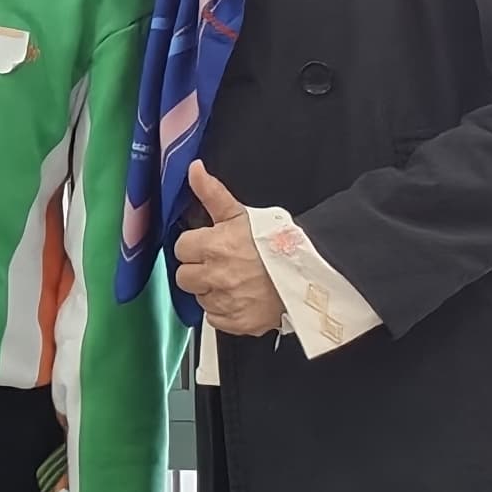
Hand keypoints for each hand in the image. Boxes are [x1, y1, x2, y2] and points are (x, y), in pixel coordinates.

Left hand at [172, 159, 287, 337]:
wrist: (309, 272)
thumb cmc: (275, 242)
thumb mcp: (240, 213)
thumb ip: (211, 193)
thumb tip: (194, 169)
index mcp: (214, 246)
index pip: (181, 248)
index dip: (194, 246)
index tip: (207, 246)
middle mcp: (216, 276)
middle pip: (184, 277)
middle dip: (197, 270)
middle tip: (218, 265)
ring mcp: (227, 301)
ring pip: (200, 298)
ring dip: (210, 291)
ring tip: (233, 281)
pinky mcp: (238, 322)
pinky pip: (215, 319)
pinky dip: (224, 311)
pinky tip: (238, 298)